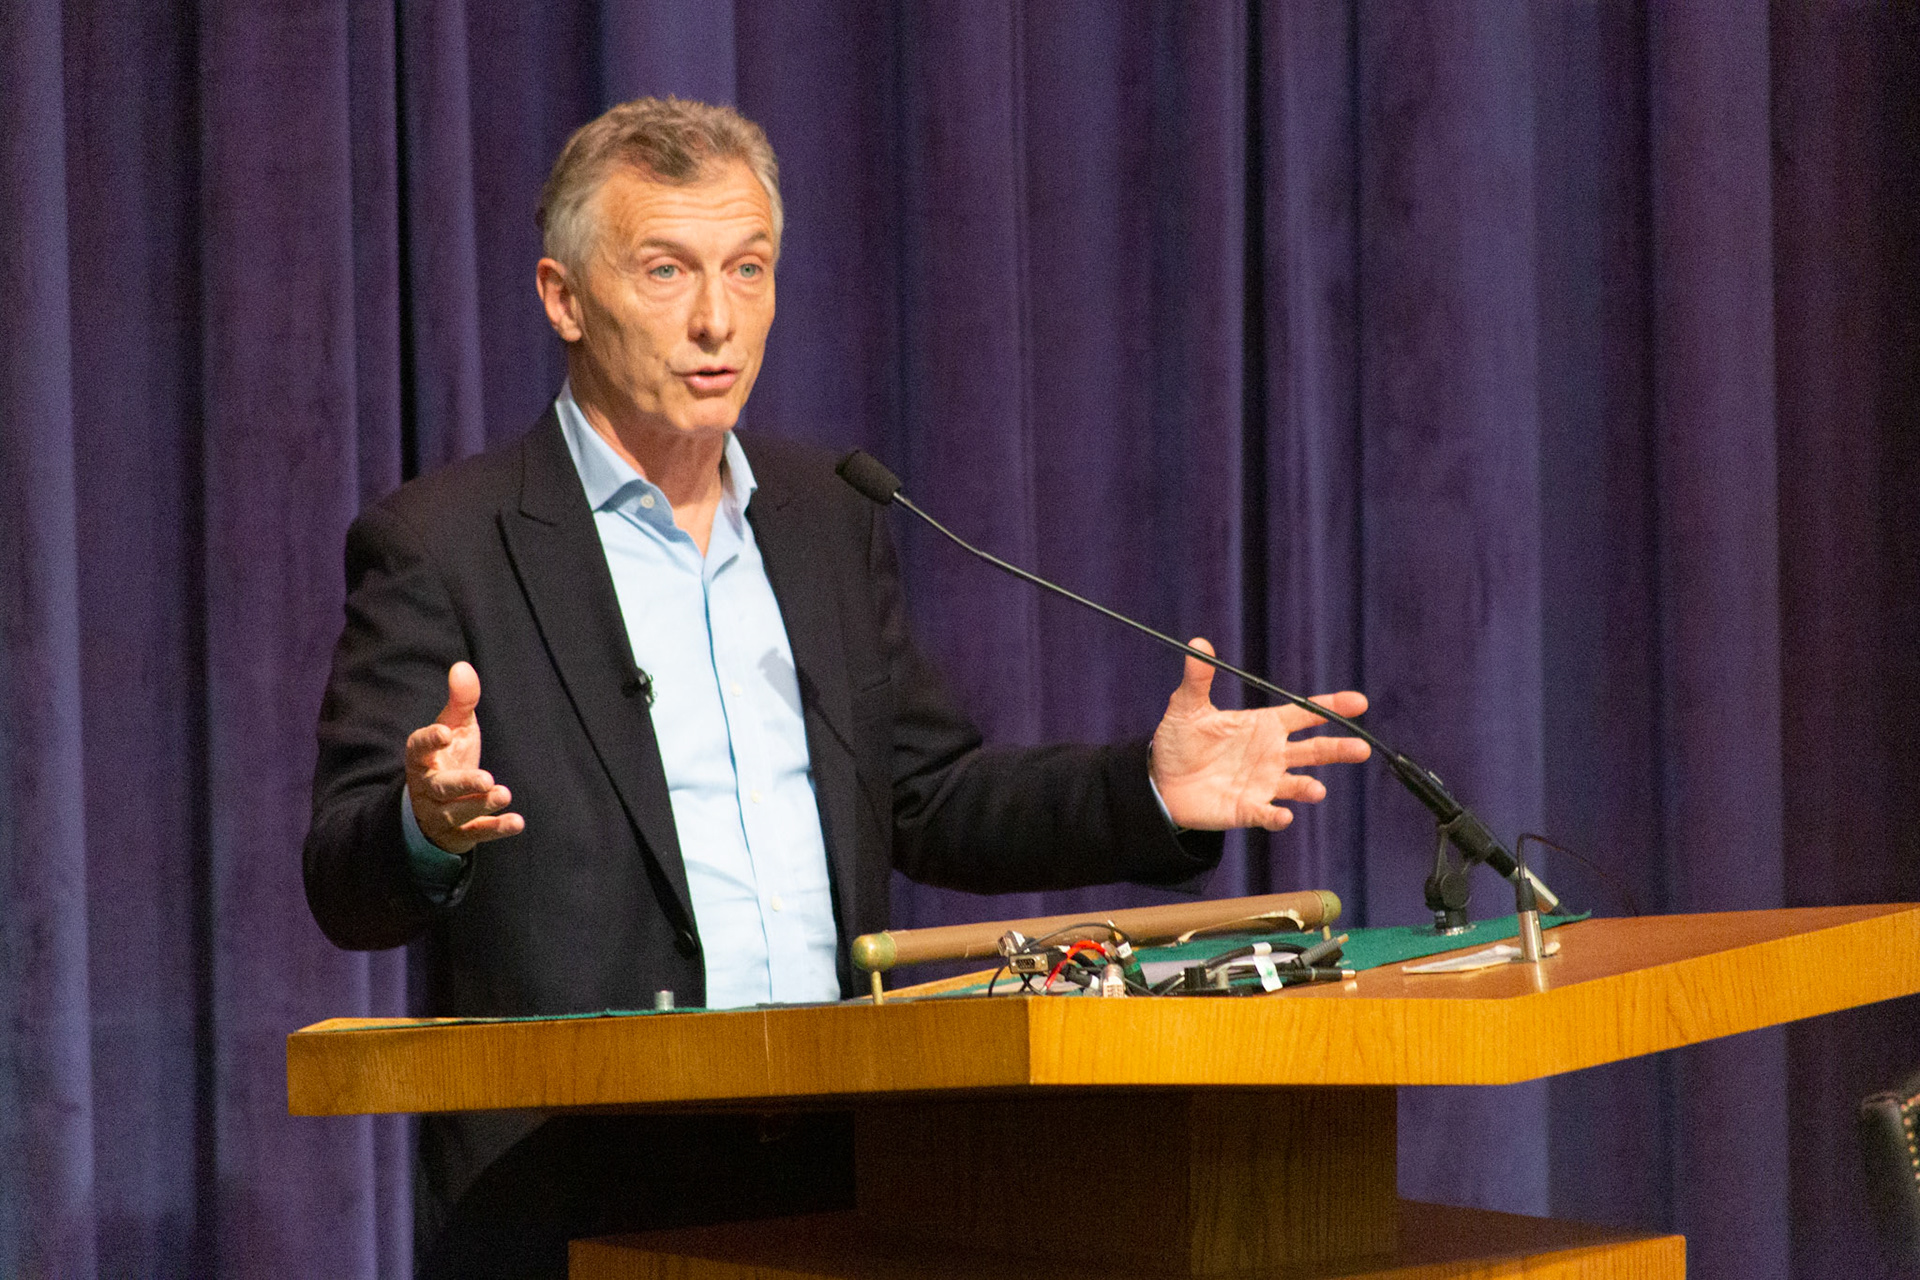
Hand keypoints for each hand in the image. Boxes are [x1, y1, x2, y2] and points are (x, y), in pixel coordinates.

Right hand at [405, 662, 524, 853]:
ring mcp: (441, 813)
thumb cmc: (448, 756)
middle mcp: (428, 787)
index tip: (444, 732)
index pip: (418, 749)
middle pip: (441, 787)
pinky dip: (496, 829)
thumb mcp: (455, 727)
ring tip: (503, 793)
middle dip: (462, 784)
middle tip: (486, 778)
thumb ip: (461, 701)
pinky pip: (476, 833)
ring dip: (480, 805)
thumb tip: (462, 666)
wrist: (435, 805)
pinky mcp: (460, 833)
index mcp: (421, 758)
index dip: (429, 740)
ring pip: (457, 812)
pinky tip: (517, 822)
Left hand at [1149, 638, 1370, 831]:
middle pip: (1314, 750)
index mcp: (1264, 726)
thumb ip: (1197, 678)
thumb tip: (1197, 644)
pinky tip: (1284, 816)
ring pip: (1297, 785)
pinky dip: (1277, 816)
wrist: (1162, 780)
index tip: (1359, 702)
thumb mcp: (1186, 706)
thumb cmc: (1180, 741)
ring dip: (1309, 788)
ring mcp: (1263, 783)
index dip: (1331, 706)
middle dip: (1339, 749)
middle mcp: (1271, 755)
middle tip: (1362, 748)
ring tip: (1317, 790)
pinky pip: (1267, 814)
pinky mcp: (1248, 809)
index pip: (1304, 714)